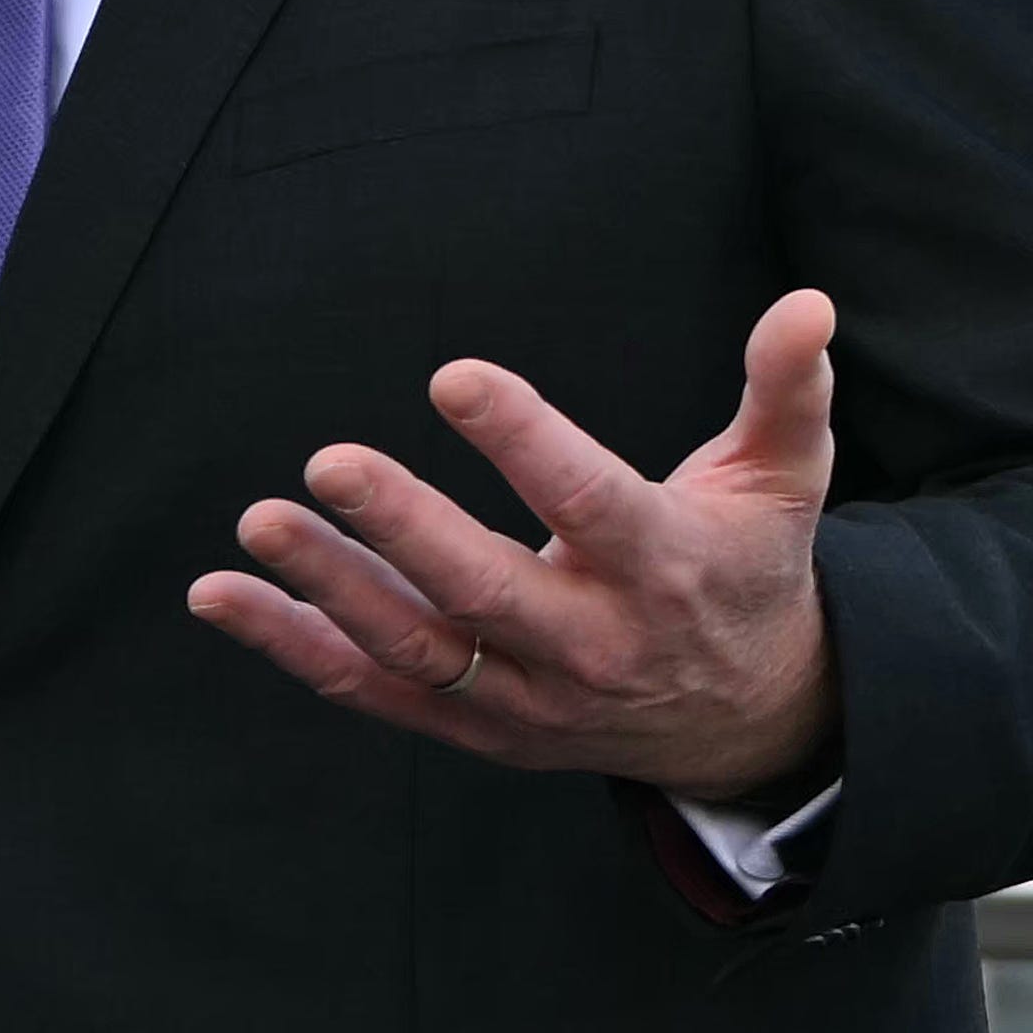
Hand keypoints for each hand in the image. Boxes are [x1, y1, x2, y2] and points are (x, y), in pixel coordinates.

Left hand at [187, 290, 843, 800]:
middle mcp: (593, 643)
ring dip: (329, 590)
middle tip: (327, 463)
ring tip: (259, 524)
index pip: (590, 501)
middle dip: (404, 530)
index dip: (525, 442)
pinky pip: (378, 693)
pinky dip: (297, 650)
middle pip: (486, 592)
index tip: (455, 377)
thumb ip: (787, 391)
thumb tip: (807, 303)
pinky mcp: (482, 729)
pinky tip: (225, 596)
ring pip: (418, 650)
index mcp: (663, 567)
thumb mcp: (784, 482)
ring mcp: (531, 699)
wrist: (751, 721)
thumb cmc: (748, 571)